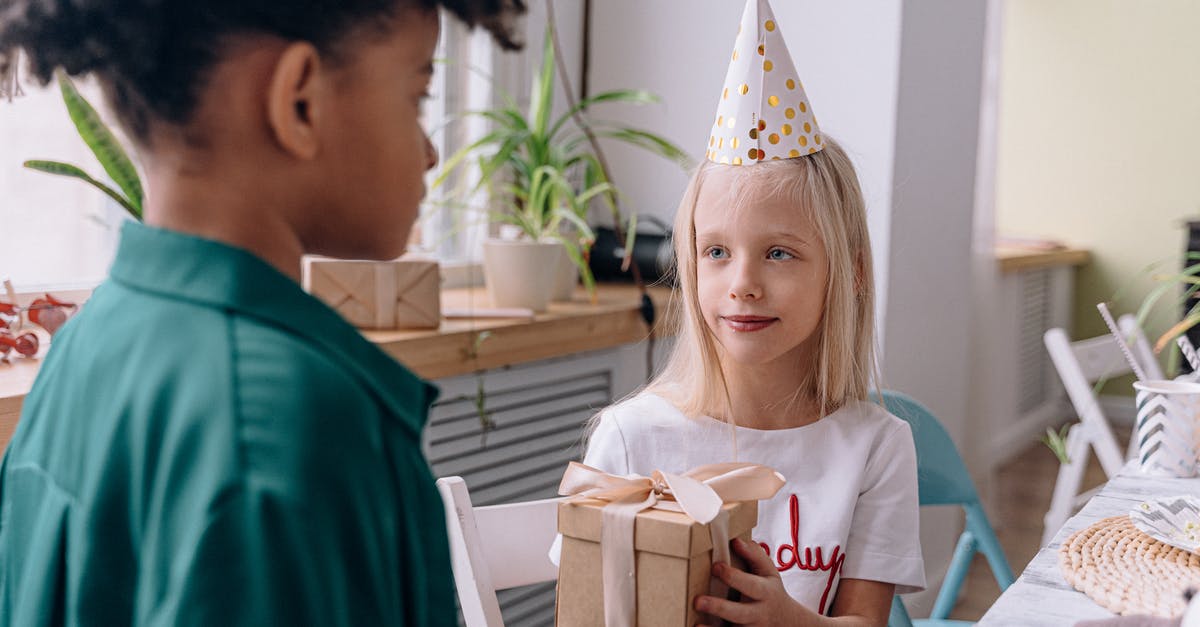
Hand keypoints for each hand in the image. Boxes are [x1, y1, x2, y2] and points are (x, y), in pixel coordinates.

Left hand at [694, 537, 816, 626]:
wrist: (787, 622)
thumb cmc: (770, 591)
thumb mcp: (770, 572)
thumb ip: (755, 555)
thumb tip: (736, 541)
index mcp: (765, 593)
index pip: (750, 585)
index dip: (733, 576)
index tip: (716, 566)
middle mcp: (757, 613)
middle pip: (739, 613)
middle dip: (719, 607)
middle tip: (698, 601)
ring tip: (696, 625)